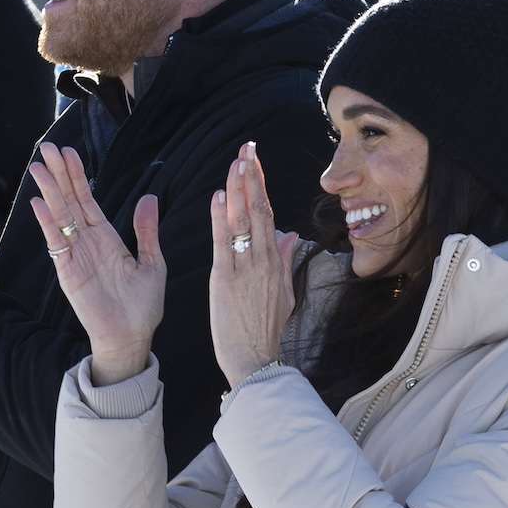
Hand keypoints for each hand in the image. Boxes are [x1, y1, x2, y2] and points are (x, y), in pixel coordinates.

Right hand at [28, 142, 165, 385]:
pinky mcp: (68, 272)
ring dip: (49, 191)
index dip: (78, 175)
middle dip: (59, 174)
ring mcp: (75, 256)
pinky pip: (56, 243)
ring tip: (38, 166)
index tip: (69, 152)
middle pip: (69, 201)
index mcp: (107, 238)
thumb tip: (149, 197)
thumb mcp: (152, 262)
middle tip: (46, 147)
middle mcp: (88, 242)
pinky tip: (39, 202)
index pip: (88, 199)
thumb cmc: (143, 306)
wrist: (132, 337)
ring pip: (60, 216)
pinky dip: (47, 223)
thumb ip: (146, 231)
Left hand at [209, 142, 297, 388]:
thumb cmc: (265, 329)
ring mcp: (245, 268)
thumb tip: (288, 234)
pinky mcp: (225, 279)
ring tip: (236, 161)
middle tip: (247, 148)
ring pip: (242, 221)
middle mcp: (262, 260)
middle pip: (257, 210)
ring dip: (238, 189)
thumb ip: (284, 261)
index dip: (261, 185)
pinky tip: (219, 196)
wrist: (255, 360)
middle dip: (251, 176)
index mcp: (274, 261)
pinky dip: (220, 218)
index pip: (267, 214)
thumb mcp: (284, 293)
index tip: (255, 160)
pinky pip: (223, 243)